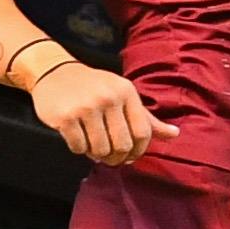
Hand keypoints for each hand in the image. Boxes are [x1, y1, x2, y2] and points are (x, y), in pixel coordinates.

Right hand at [29, 61, 160, 163]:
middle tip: (109, 156)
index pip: (143, 132)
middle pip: (122, 145)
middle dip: (116, 157)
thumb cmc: (94, 87)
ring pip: (100, 149)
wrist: (54, 71)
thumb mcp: (122, 95)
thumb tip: (175, 134)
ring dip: (96, 154)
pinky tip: (77, 138)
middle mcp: (108, 97)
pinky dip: (79, 149)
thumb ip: (146, 117)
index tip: (130, 155)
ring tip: (92, 145)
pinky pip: (79, 147)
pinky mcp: (65, 117)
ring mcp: (86, 107)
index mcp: (126, 92)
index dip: (138, 150)